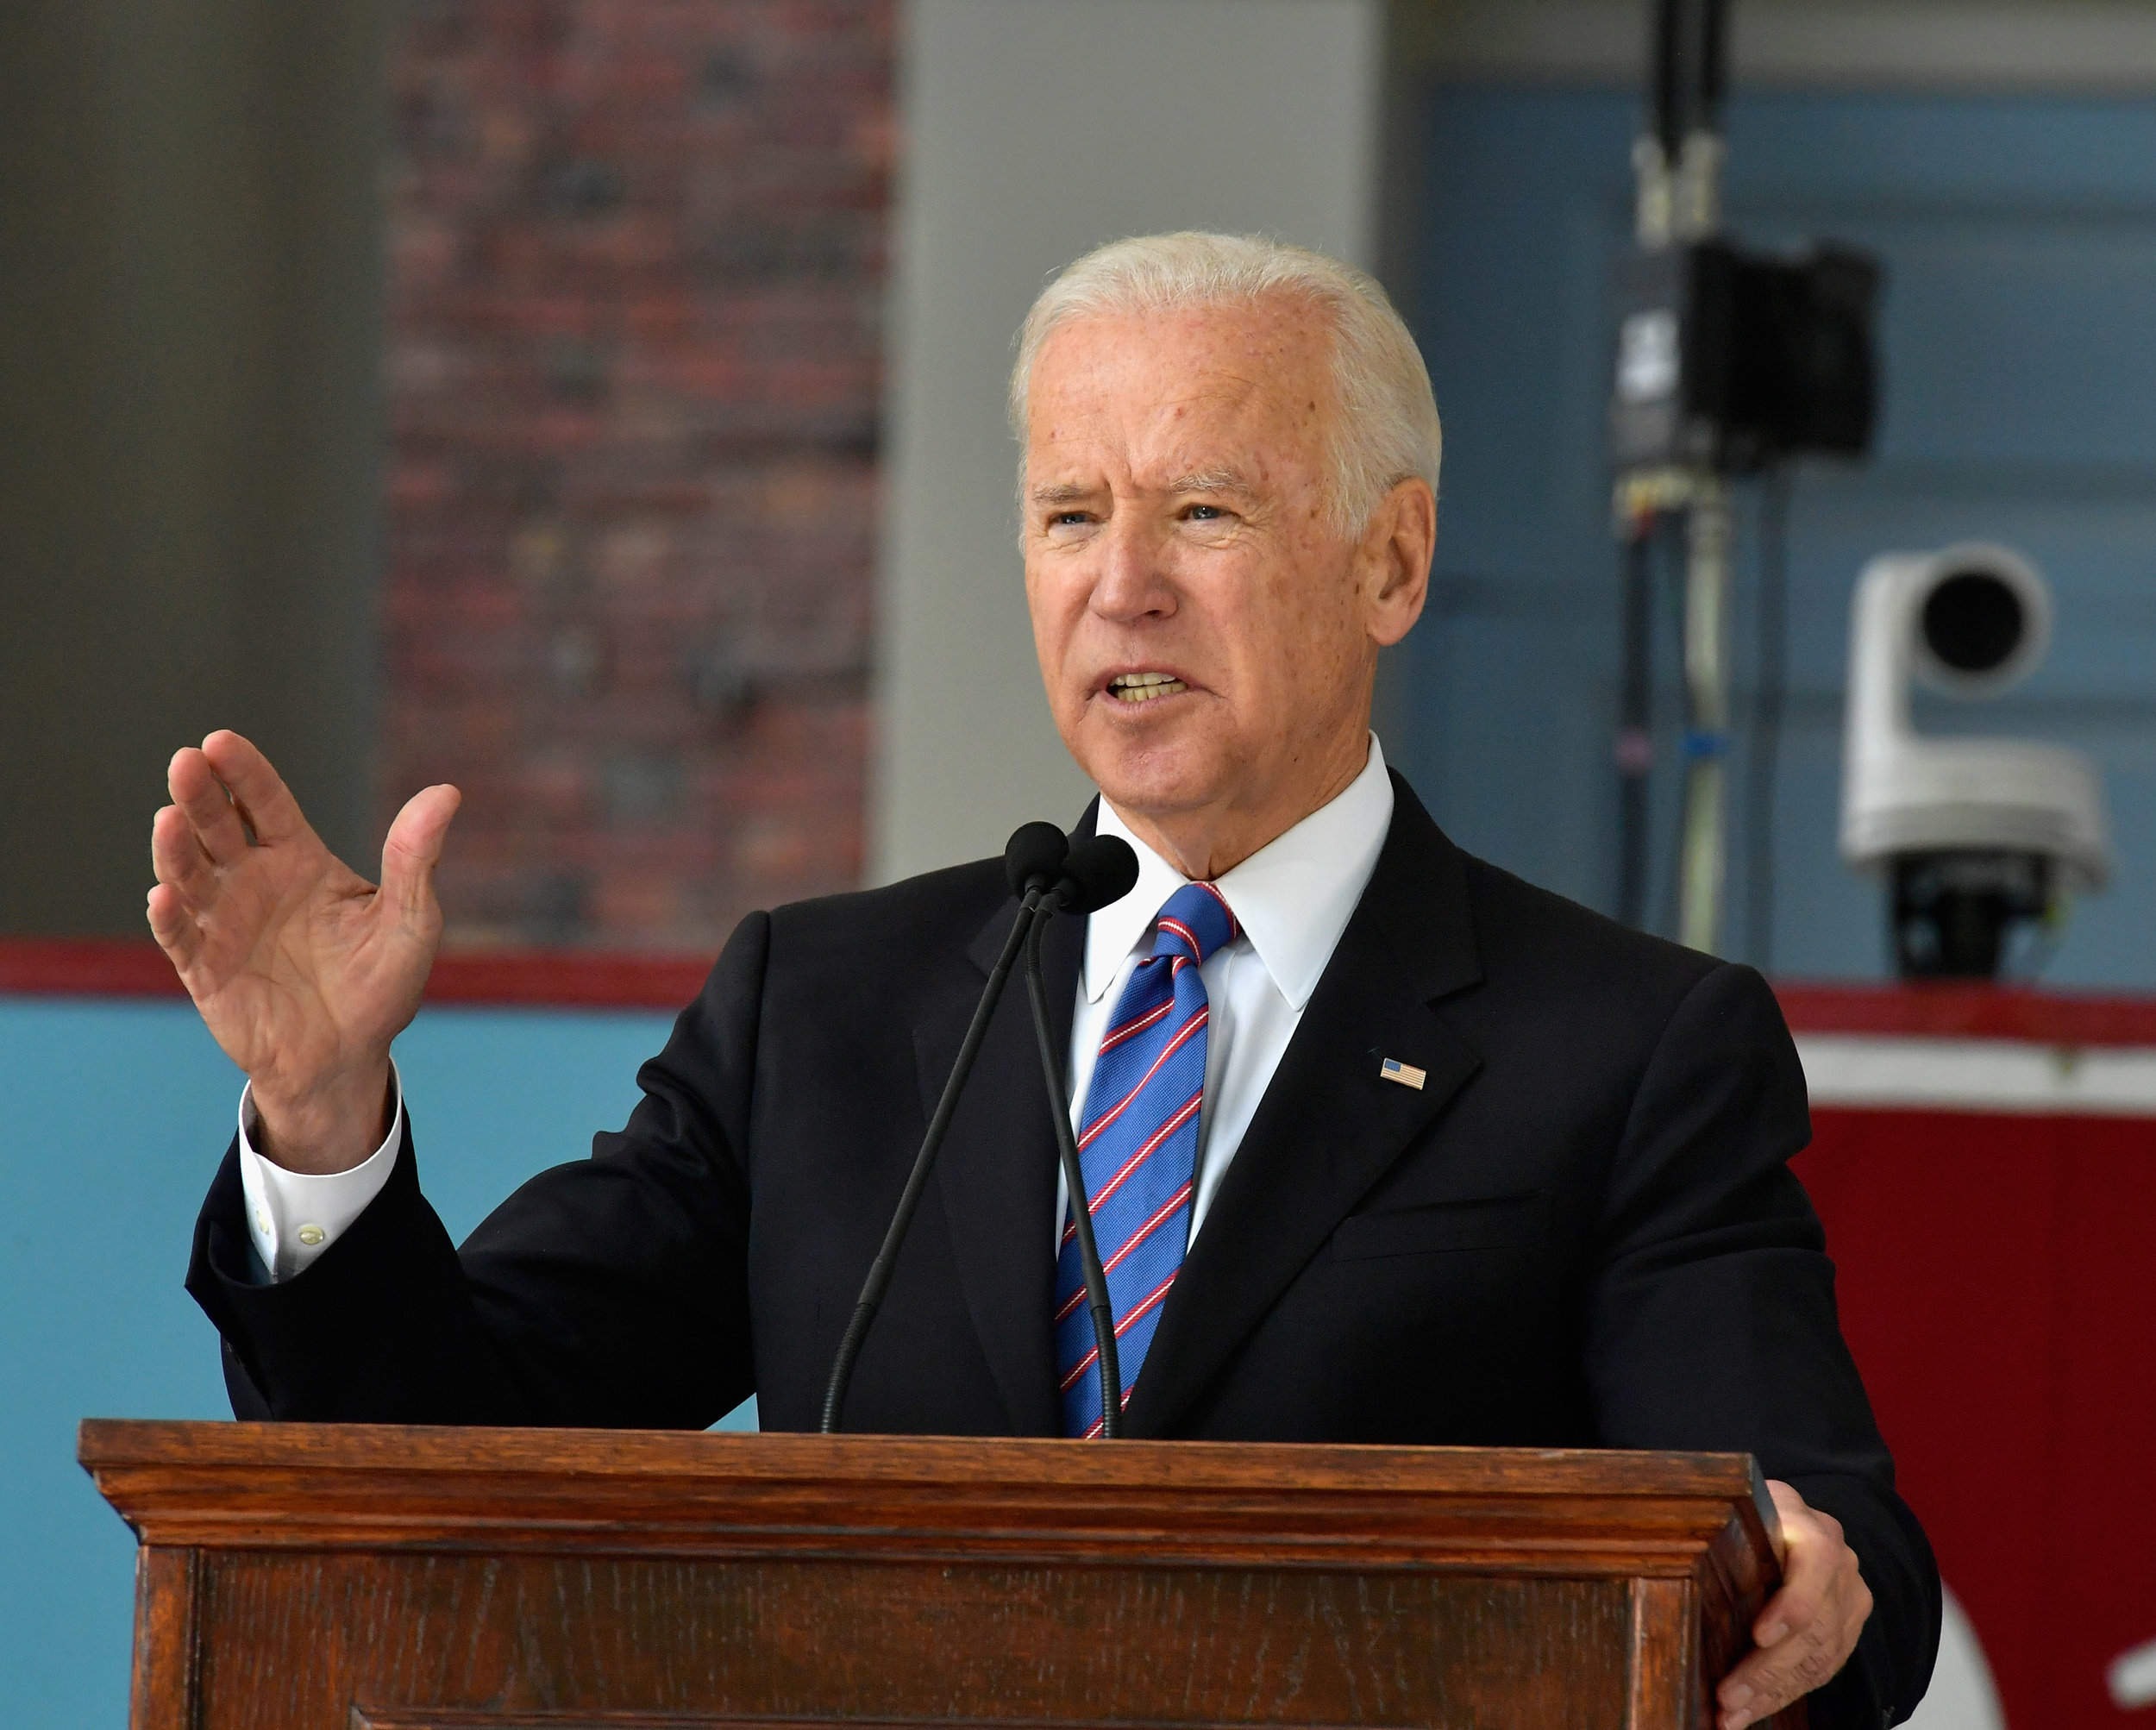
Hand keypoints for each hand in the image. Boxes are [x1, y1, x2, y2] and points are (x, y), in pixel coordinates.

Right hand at [147, 731, 459, 1172]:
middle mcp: (253, 882)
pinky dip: (171, 918)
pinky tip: (164, 896)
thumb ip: (417, 859)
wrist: (350, 1057)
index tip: (220, 741)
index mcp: (298, 860)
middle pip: (217, 827)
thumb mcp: (412, 921)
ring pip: (190, 875)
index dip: (243, 773)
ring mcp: (223, 923)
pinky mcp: (206, 970)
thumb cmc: (381, 985)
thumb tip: (447, 793)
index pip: (265, 804)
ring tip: (169, 819)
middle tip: (185, 762)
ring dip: (176, 849)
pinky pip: (182, 939)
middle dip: (199, 794)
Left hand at [1716, 1480, 1873, 1727]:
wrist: (1797, 1526)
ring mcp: (1848, 1601)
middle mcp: (1840, 1564)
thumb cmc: (1755, 1519)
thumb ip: (1714, 1524)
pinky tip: (1753, 1710)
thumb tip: (1661, 1547)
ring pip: (1818, 1658)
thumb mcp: (1737, 1508)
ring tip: (1732, 1715)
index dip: (1792, 1604)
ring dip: (1772, 1693)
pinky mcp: (1847, 1632)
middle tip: (1728, 1698)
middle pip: (1814, 1626)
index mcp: (1811, 1527)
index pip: (1815, 1561)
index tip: (1760, 1637)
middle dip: (1767, 1670)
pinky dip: (1783, 1695)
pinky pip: (1820, 1672)